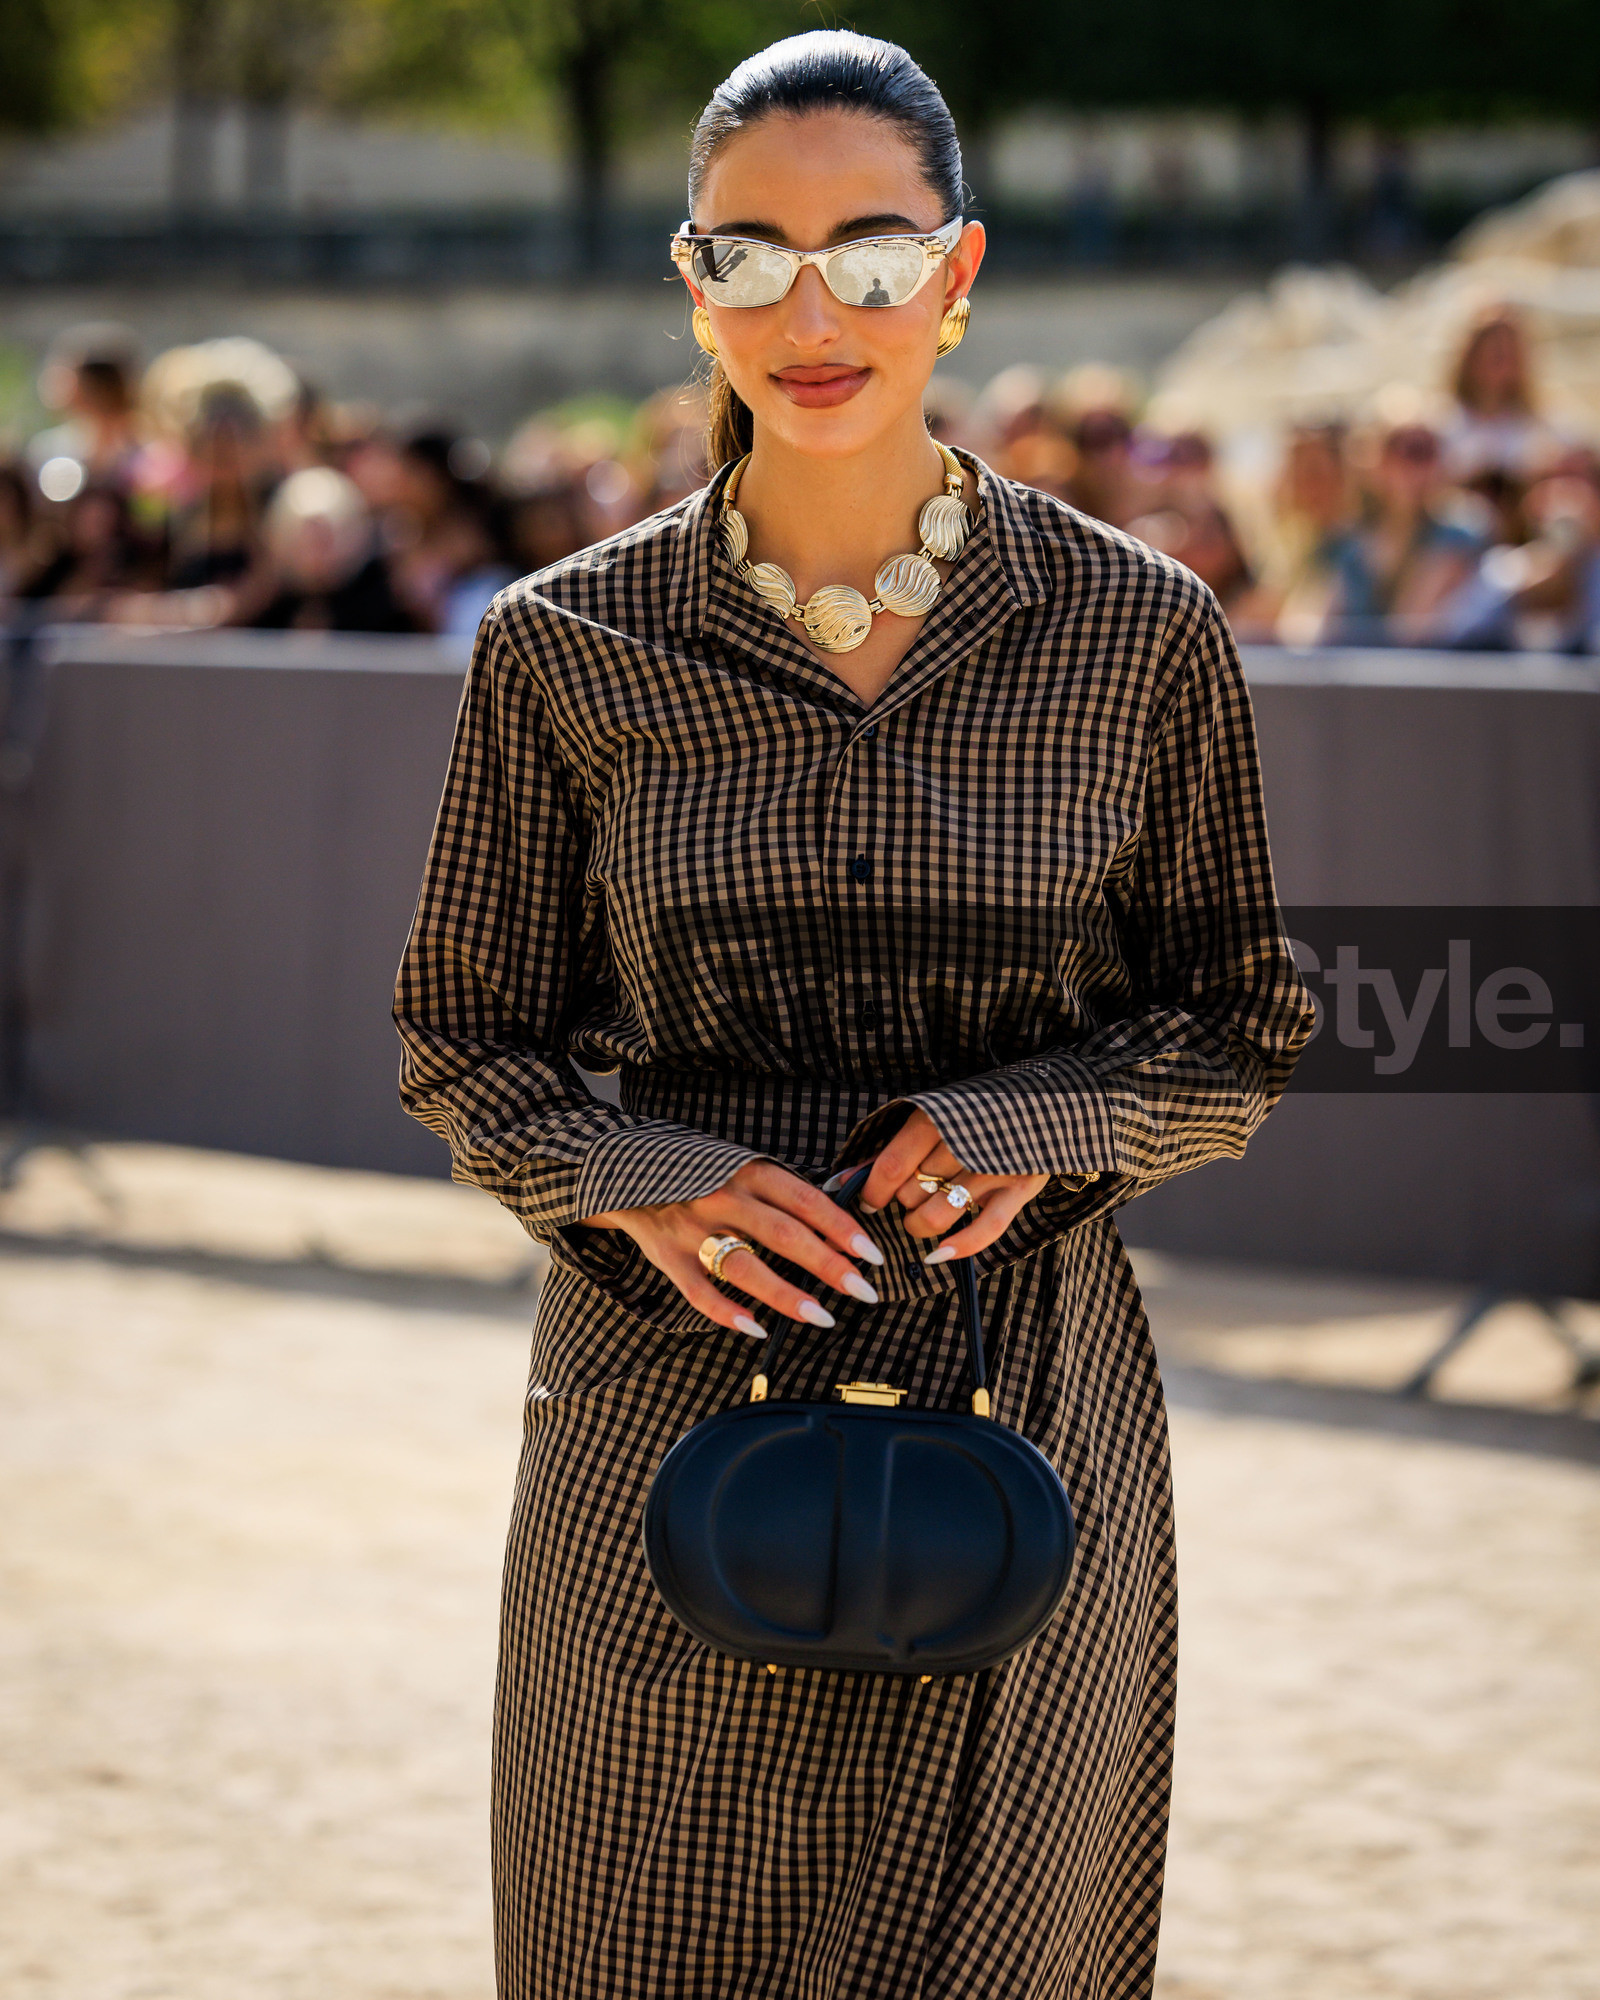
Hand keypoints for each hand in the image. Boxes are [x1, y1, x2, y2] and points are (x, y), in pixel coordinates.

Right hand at [581, 1159, 885, 1338]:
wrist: (625, 1169)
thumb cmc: (700, 1172)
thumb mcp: (743, 1164)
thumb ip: (786, 1186)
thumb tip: (846, 1198)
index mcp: (749, 1171)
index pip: (806, 1201)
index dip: (843, 1229)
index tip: (872, 1256)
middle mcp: (723, 1197)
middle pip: (785, 1235)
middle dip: (829, 1266)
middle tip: (864, 1291)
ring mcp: (694, 1228)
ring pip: (746, 1267)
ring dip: (787, 1296)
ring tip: (822, 1317)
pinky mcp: (668, 1257)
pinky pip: (700, 1292)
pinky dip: (728, 1314)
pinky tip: (757, 1329)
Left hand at [848, 1108, 1049, 1265]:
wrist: (1042, 1102)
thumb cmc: (974, 1113)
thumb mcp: (930, 1119)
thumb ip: (889, 1150)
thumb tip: (841, 1181)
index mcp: (937, 1119)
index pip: (891, 1166)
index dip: (872, 1192)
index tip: (869, 1201)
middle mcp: (964, 1142)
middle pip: (912, 1194)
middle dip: (901, 1204)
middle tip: (909, 1197)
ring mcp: (994, 1168)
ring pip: (938, 1215)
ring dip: (920, 1225)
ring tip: (922, 1216)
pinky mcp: (1019, 1189)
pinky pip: (985, 1230)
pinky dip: (959, 1247)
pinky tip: (938, 1255)